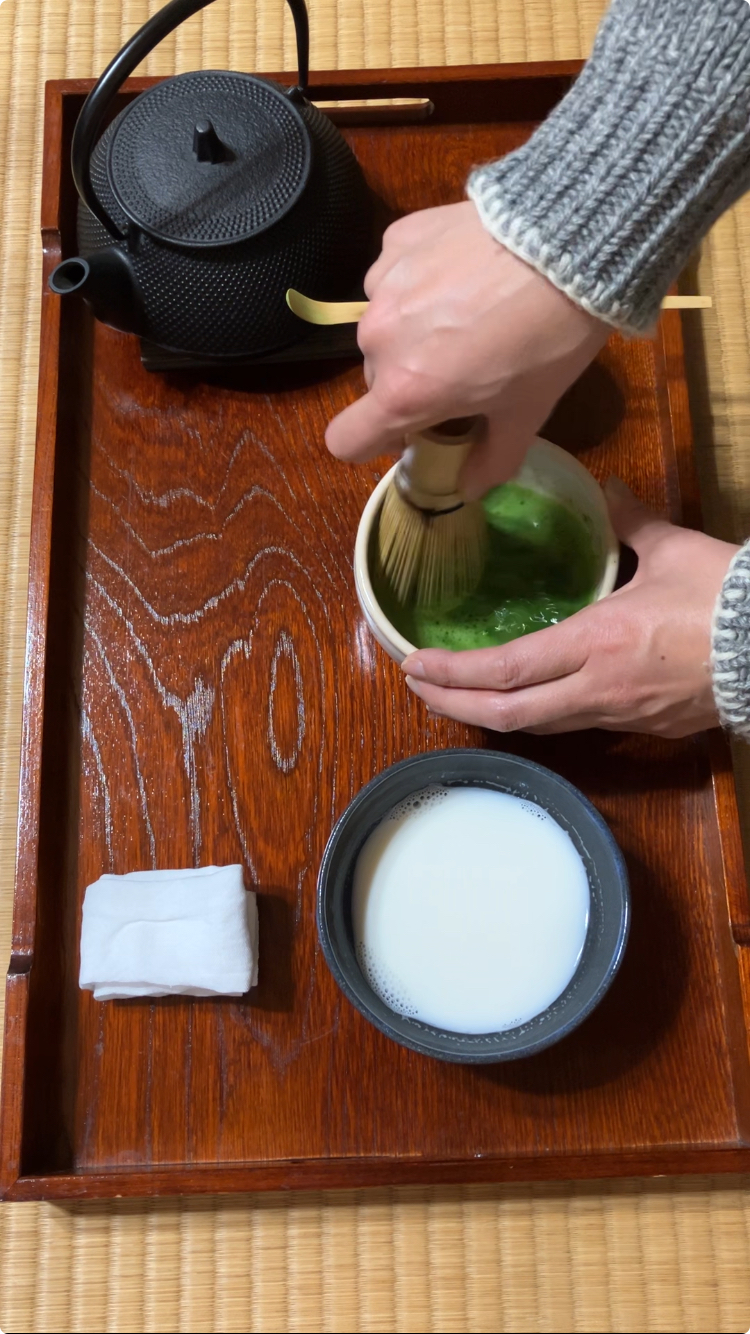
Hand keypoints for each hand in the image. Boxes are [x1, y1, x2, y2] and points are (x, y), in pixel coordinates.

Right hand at [325, 201, 608, 496]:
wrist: (569, 244)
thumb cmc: (548, 341)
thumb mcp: (528, 412)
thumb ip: (492, 459)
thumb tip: (469, 489)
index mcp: (403, 393)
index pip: (344, 439)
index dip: (373, 444)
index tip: (409, 432)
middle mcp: (378, 340)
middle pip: (376, 379)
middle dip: (410, 381)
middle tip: (462, 368)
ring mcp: (383, 285)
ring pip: (385, 326)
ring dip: (412, 329)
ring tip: (467, 312)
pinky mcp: (397, 240)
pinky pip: (395, 275)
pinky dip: (420, 281)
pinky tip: (464, 271)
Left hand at [401, 480, 737, 738]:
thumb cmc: (728, 599)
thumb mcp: (673, 551)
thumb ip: (630, 521)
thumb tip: (608, 492)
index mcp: (597, 641)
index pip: (506, 670)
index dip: (453, 673)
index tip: (413, 664)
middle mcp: (596, 688)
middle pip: (507, 713)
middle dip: (453, 703)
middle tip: (416, 687)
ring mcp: (618, 715)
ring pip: (537, 727)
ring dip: (489, 713)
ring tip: (456, 695)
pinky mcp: (640, 727)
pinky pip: (573, 726)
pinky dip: (534, 716)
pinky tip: (521, 702)